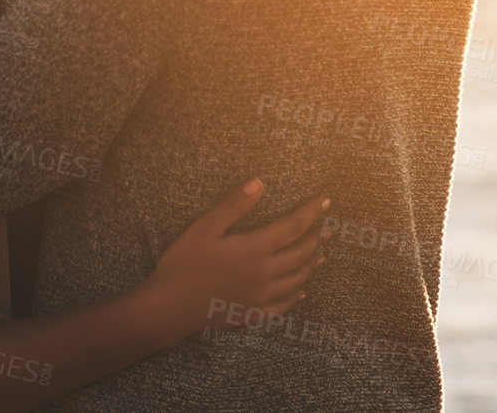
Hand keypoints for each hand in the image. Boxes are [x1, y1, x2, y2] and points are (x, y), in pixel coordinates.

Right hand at [139, 181, 327, 339]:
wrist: (169, 307)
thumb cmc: (183, 263)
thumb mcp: (204, 227)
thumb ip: (233, 205)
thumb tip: (259, 183)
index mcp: (254, 249)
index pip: (292, 227)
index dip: (310, 212)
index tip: (325, 201)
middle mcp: (264, 273)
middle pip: (299, 253)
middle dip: (315, 237)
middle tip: (327, 227)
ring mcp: (260, 296)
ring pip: (296, 280)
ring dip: (310, 265)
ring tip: (321, 255)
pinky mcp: (252, 313)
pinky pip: (281, 306)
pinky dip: (294, 298)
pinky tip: (300, 294)